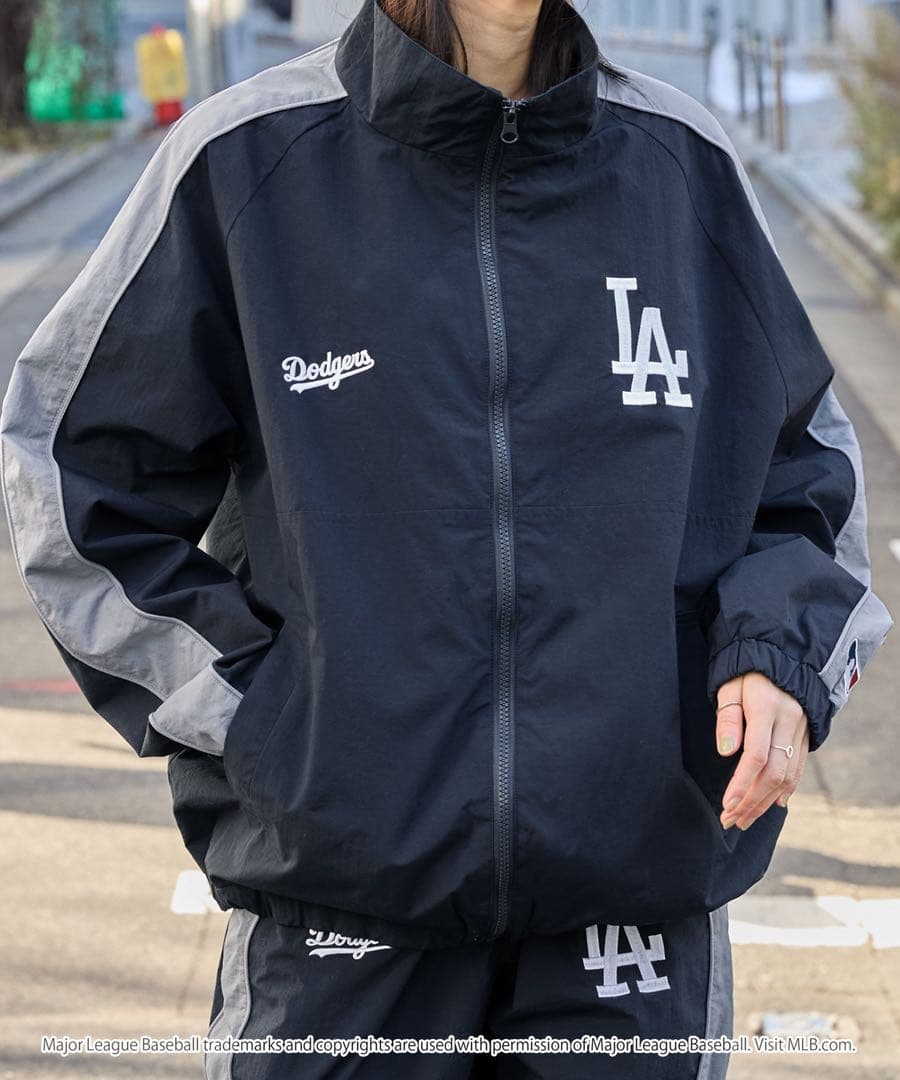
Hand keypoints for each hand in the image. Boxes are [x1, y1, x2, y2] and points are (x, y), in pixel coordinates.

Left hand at [715, 672, 809, 830]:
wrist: (782, 655)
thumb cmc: (747, 671)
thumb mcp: (730, 686)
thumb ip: (728, 718)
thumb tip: (726, 752)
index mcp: (767, 708)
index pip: (756, 756)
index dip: (742, 784)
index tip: (727, 805)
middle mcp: (789, 721)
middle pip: (774, 772)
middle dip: (752, 801)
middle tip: (731, 820)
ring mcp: (801, 729)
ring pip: (788, 775)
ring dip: (766, 801)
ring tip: (745, 818)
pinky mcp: (806, 734)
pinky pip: (799, 767)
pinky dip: (787, 788)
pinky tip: (775, 804)